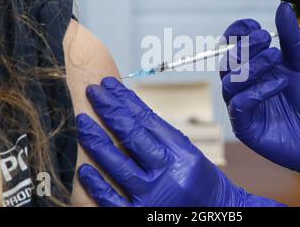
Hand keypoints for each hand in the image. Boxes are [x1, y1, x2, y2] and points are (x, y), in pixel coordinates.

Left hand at [77, 78, 284, 206]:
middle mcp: (168, 174)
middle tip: (94, 92)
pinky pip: (112, 201)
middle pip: (132, 136)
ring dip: (97, 141)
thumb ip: (162, 138)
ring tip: (83, 122)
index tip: (111, 86)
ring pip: (117, 165)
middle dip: (110, 110)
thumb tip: (131, 115)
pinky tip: (84, 169)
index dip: (126, 101)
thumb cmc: (202, 183)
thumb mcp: (190, 155)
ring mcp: (152, 197)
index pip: (148, 121)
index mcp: (182, 155)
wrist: (216, 215)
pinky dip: (97, 185)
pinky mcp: (140, 217)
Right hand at [221, 2, 299, 206]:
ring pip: (230, 81)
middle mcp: (246, 84)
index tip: (252, 26)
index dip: (237, 33)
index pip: (234, 45)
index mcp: (256, 67)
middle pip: (228, 61)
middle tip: (267, 40)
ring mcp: (243, 105)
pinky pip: (238, 105)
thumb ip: (291, 36)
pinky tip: (278, 86)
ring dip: (252, 67)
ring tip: (276, 60)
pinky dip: (256, 92)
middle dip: (246, 48)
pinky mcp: (244, 126)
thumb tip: (282, 5)